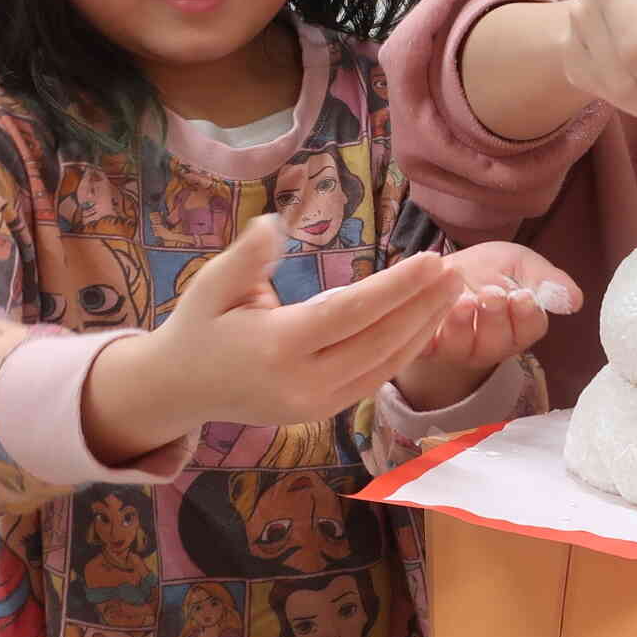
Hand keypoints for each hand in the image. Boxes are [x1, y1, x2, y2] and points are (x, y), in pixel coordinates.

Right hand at [89, 216, 463, 460]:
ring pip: (384, 365)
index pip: (351, 313)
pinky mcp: (324, 412)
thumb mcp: (210, 286)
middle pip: (379, 341)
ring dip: (423, 328)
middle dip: (422, 306)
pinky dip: (405, 351)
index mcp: (277, 346)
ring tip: (451, 291)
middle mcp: (303, 382)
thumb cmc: (198, 327)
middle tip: (455, 269)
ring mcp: (316, 403)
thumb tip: (271, 224)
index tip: (431, 260)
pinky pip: (375, 379)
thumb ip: (245, 259)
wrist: (181, 390)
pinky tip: (426, 322)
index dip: (396, 288)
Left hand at [392, 242, 583, 412]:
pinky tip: (436, 308)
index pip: (531, 328)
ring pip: (464, 347)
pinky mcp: (426, 348)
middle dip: (496, 317)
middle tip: (491, 293)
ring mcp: (458, 349)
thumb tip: (574, 300)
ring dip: (464, 324)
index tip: (522, 296)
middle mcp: (492, 345)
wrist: (437, 273)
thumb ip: (545, 279)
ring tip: (464, 301)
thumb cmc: (486, 270)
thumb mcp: (518, 264)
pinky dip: (431, 330)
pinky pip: (427, 347)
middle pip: (499, 341)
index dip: (527, 315)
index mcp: (520, 326)